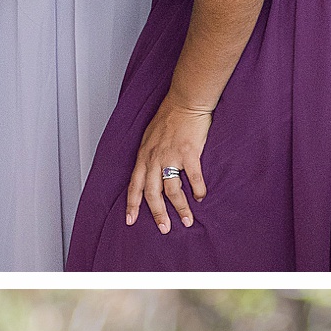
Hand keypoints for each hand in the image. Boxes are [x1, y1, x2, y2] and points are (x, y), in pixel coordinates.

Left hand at [127, 97, 211, 233]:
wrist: (185, 102)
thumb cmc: (168, 117)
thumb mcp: (150, 137)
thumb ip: (149, 156)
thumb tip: (151, 171)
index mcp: (143, 156)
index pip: (134, 185)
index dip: (132, 205)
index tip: (130, 220)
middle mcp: (154, 159)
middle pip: (152, 193)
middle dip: (157, 214)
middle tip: (164, 229)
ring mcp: (171, 157)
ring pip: (173, 190)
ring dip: (181, 208)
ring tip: (187, 221)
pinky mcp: (188, 153)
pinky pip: (193, 178)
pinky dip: (198, 190)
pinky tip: (200, 197)